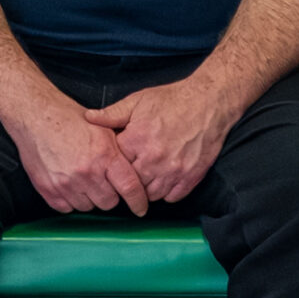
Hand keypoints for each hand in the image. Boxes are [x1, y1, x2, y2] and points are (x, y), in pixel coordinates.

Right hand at [11, 91, 150, 214]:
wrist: (35, 116)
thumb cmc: (68, 119)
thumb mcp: (103, 129)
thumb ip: (119, 153)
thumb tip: (136, 172)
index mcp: (104, 155)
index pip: (130, 187)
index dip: (138, 202)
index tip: (140, 208)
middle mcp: (86, 172)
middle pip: (109, 202)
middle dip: (109, 194)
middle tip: (102, 181)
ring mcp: (66, 184)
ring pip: (88, 207)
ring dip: (89, 197)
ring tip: (82, 178)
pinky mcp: (49, 190)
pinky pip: (67, 208)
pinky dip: (70, 200)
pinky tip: (69, 183)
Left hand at [84, 76, 238, 204]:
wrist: (210, 102)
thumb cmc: (173, 100)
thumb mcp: (138, 100)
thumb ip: (112, 114)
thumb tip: (88, 118)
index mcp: (137, 140)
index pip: (114, 165)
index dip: (113, 164)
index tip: (116, 161)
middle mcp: (154, 159)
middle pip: (131, 184)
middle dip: (128, 180)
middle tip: (129, 173)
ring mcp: (173, 171)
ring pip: (150, 195)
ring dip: (146, 189)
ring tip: (146, 177)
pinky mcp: (191, 177)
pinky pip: (172, 197)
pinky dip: (166, 192)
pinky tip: (164, 180)